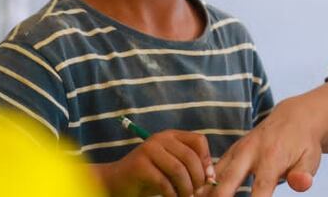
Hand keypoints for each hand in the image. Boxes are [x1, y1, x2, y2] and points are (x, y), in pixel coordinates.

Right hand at [97, 130, 214, 196]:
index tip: (208, 178)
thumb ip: (189, 167)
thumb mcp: (172, 167)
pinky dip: (172, 194)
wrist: (116, 182)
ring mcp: (148, 150)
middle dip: (197, 178)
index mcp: (171, 135)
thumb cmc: (149, 176)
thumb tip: (211, 177)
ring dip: (186, 188)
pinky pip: (163, 181)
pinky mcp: (139, 165)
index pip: (198, 141)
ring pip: (178, 169)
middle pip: (190, 156)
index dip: (207, 159)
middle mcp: (160, 138)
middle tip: (196, 192)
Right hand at [209, 77, 327, 196]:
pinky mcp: (231, 152)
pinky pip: (213, 169)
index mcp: (271, 158)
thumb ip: (303, 174)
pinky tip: (196, 194)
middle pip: (227, 182)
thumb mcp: (310, 158)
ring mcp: (238, 151)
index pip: (260, 189)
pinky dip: (204, 183)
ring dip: (205, 191)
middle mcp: (250, 153)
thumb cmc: (303, 144)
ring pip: (215, 175)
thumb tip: (302, 184)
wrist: (294, 118)